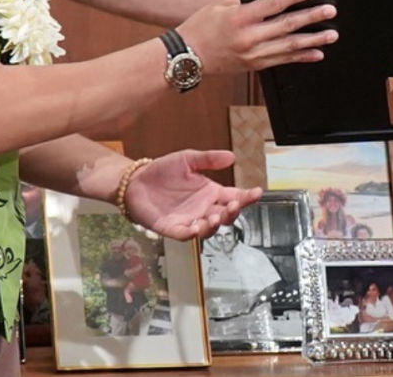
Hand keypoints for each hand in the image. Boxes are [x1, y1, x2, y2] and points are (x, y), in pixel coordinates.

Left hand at [122, 149, 261, 239]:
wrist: (135, 181)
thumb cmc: (162, 171)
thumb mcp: (187, 159)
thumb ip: (208, 159)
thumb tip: (231, 156)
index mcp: (210, 192)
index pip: (234, 197)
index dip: (247, 197)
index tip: (257, 192)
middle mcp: (203, 209)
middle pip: (225, 216)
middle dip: (232, 212)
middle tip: (234, 204)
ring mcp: (189, 220)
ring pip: (208, 229)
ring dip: (214, 225)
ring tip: (214, 216)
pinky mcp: (172, 228)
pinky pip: (185, 235)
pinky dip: (192, 233)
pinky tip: (195, 226)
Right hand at [176, 0, 336, 75]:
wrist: (188, 56)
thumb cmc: (202, 27)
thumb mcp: (220, 5)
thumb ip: (245, 2)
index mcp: (240, 17)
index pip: (272, 4)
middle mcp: (249, 37)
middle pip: (287, 25)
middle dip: (311, 18)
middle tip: (329, 11)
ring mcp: (254, 54)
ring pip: (290, 46)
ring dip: (313, 40)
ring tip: (331, 34)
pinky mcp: (255, 65)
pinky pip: (283, 61)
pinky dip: (302, 57)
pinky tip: (316, 53)